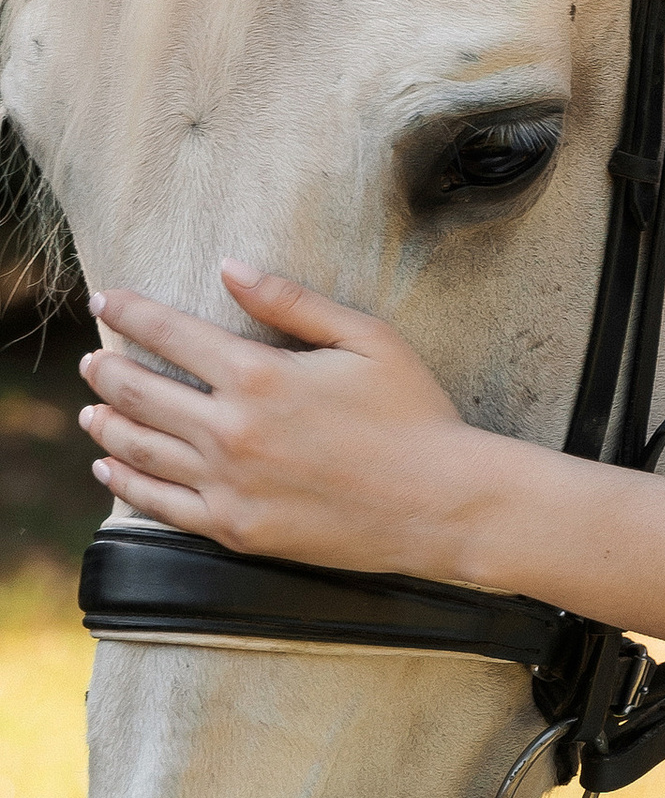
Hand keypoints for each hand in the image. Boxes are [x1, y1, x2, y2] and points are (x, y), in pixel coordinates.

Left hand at [80, 265, 488, 576]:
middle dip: (106, 369)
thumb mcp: (365, 338)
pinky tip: (110, 470)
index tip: (105, 299)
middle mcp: (232, 431)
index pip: (169, 333)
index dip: (129, 312)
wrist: (441, 503)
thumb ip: (291, 301)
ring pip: (140, 449)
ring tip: (90, 409)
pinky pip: (161, 506)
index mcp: (260, 376)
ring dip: (106, 424)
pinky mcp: (236, 529)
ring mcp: (229, 485)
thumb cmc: (414, 415)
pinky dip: (125, 484)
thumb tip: (229, 268)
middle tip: (89, 359)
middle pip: (141, 392)